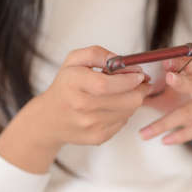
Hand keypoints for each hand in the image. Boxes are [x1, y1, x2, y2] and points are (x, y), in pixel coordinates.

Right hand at [0, 46, 151, 172]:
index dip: (129, 80)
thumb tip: (120, 61)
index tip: (139, 74)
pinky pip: (123, 122)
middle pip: (127, 100)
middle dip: (140, 89)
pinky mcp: (97, 137)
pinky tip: (113, 106)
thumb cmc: (66, 85)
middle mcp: (81, 106)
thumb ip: (97, 53)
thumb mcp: (74, 60)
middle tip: (141, 82)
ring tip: (124, 92)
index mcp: (74, 83)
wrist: (49, 118)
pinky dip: (124, 112)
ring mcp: (90, 125)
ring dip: (133, 100)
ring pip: (129, 111)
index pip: (108, 84)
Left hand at [140, 57, 191, 147]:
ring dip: (165, 122)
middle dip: (182, 80)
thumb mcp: (170, 92)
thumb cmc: (185, 101)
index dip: (180, 61)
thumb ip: (153, 88)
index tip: (165, 63)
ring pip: (189, 111)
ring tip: (145, 132)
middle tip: (167, 78)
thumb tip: (127, 89)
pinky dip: (179, 135)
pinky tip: (164, 140)